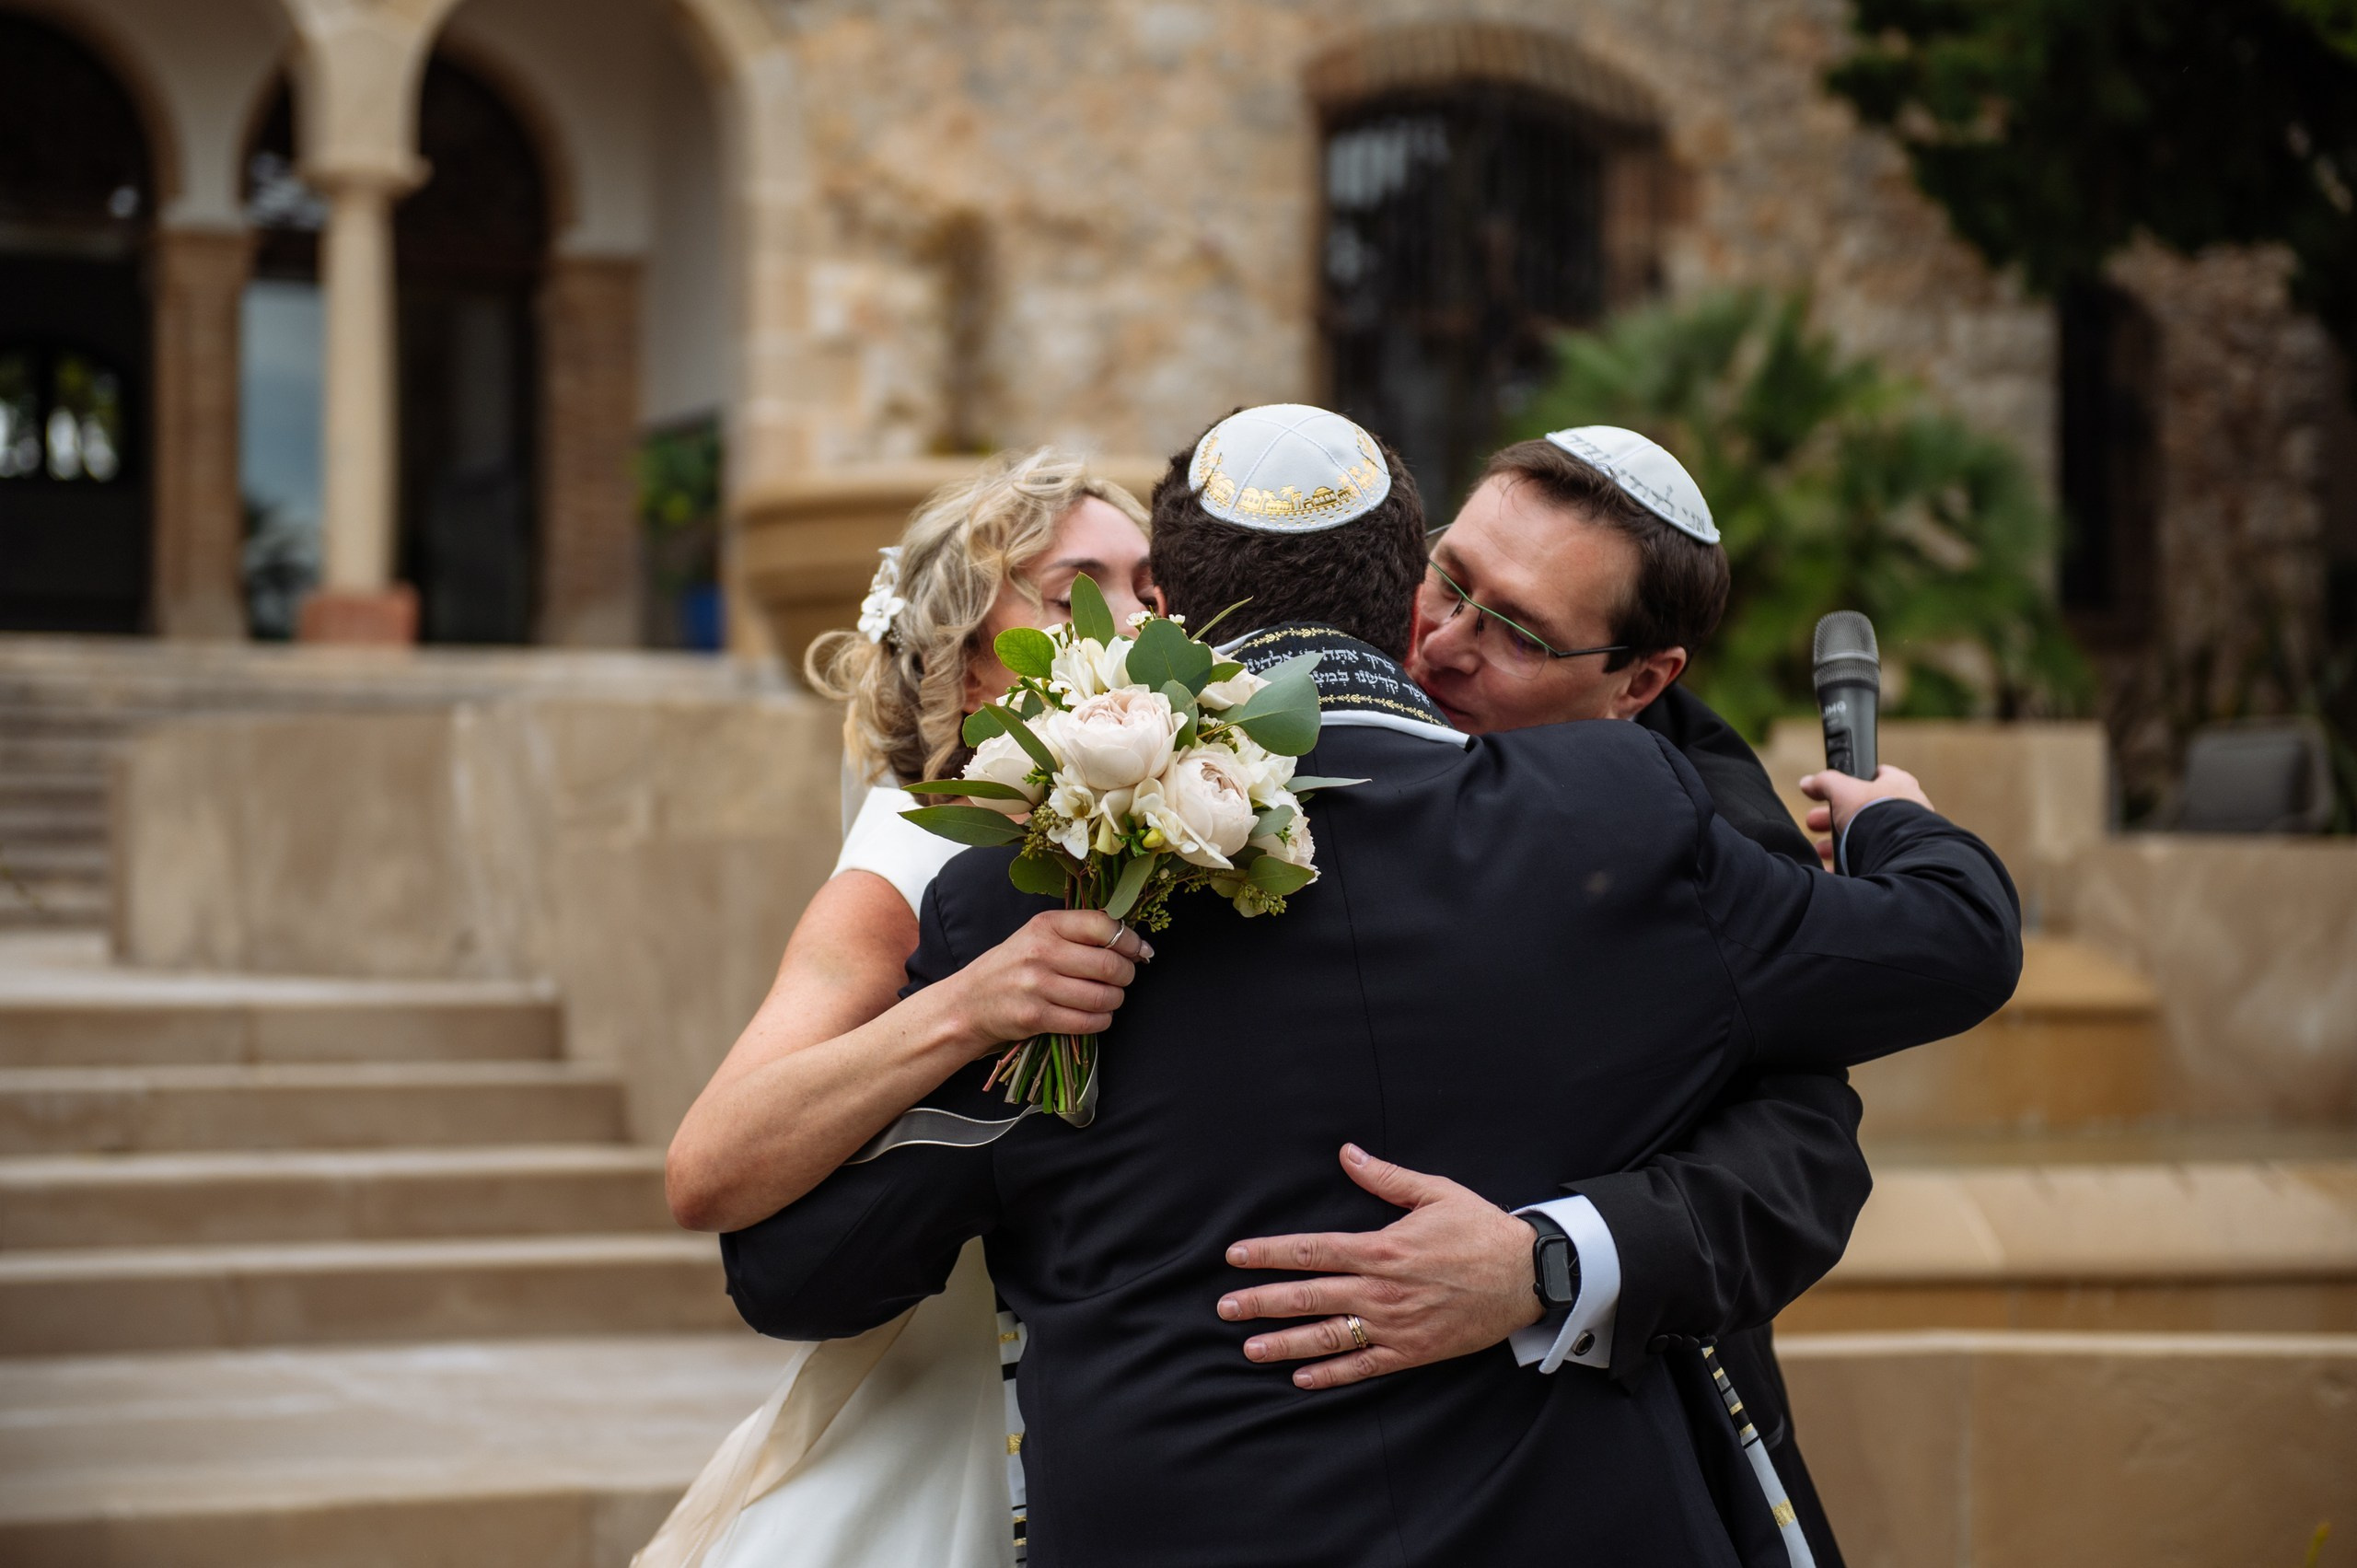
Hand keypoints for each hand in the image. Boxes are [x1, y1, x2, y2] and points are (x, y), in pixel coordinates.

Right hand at [943, 910, 1150, 1053]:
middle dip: (1127, 975)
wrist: (969, 1003)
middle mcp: (1041, 952)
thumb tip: (1134, 944)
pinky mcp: (1036, 1017)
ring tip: (1108, 998)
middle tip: (1123, 978)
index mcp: (1046, 925)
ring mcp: (1037, 986)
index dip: (1130, 940)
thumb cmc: (1012, 967)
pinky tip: (1096, 1015)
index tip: (1139, 950)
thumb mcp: (1038, 937)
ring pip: (1102, 996)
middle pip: (1109, 965)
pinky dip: (1101, 1021)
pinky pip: (1087, 1022)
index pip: (1103, 925)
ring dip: (1115, 1000)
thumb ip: (1079, 935)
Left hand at [1216, 1145, 1542, 1389]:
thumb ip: (1385, 1177)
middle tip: (1224, 1307)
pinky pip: (1364, 1366)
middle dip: (1262, 1302)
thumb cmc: (1481, 1229)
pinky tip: (1299, 1378)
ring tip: (1249, 1347)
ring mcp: (1396, 1325)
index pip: (1312, 1250)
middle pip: (1309, 1296)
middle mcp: (1382, 1290)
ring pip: (1329, 1336)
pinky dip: (1330, 1374)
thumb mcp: (1435, 1192)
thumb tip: (1346, 1153)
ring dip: (1285, 1343)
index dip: (1269, 1254)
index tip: (1236, 1257)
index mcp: (1382, 1248)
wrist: (1529, 1275)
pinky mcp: (1413, 1351)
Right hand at [1799, 764, 1932, 867]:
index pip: (1873, 776)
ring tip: (1823, 850)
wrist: (1899, 852)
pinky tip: (1835, 867)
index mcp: (1898, 784)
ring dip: (1842, 842)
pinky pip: (1872, 857)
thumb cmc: (1881, 815)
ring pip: (1867, 835)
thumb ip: (1825, 783)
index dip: (1849, 783)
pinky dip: (1852, 861)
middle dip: (1836, 818)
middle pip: (1864, 810)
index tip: (1832, 791)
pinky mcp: (1900, 856)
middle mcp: (1907, 808)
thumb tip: (1809, 782)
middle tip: (1817, 823)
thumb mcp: (1843, 790)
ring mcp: (1905, 834)